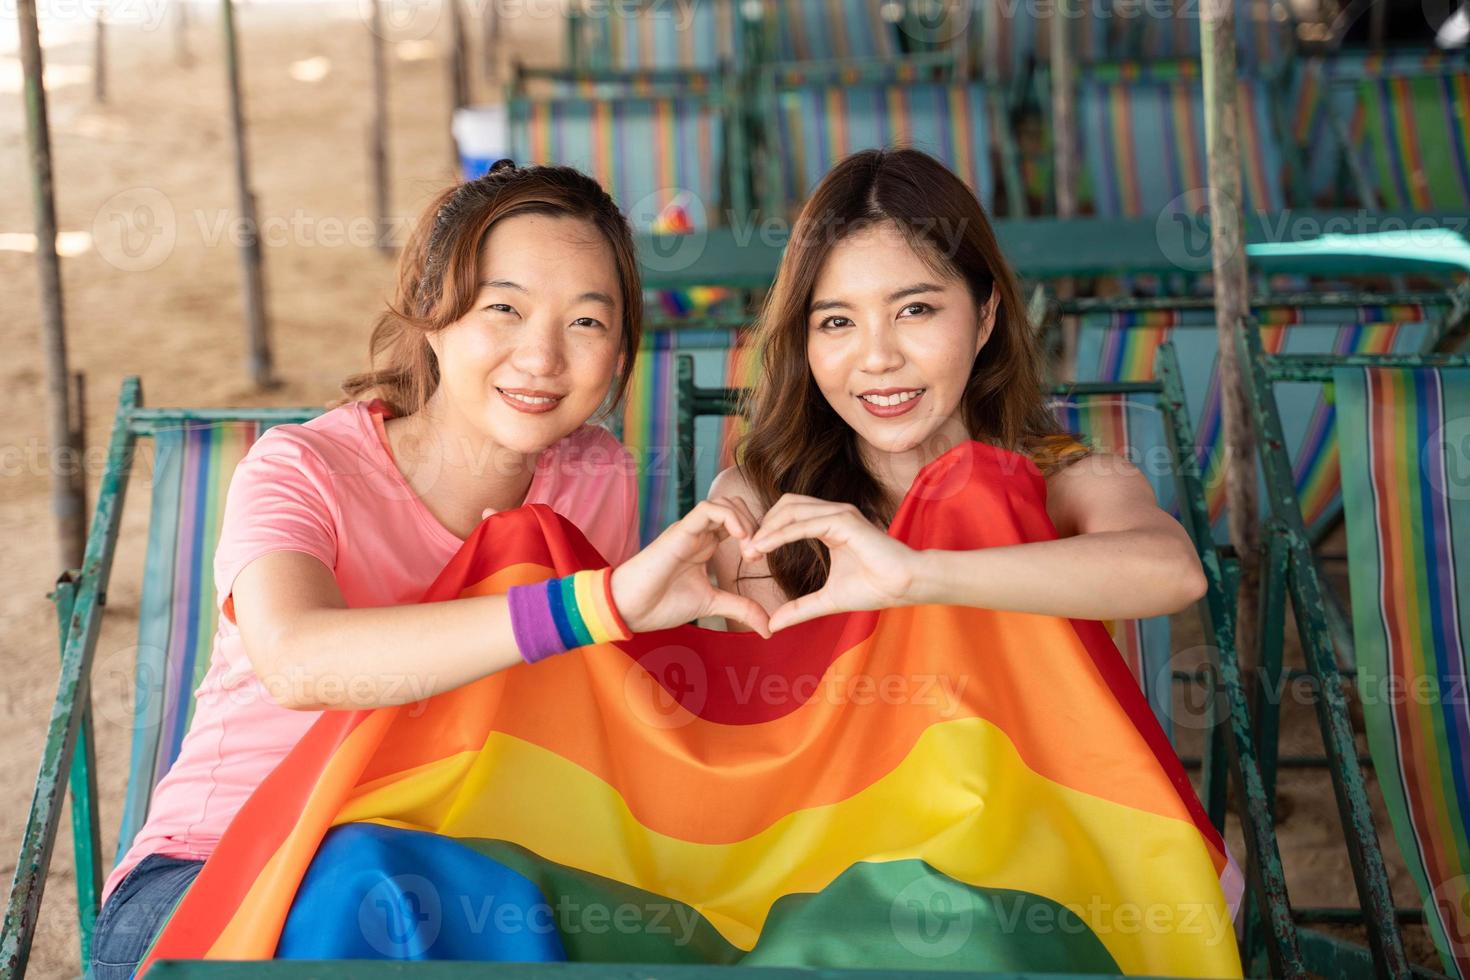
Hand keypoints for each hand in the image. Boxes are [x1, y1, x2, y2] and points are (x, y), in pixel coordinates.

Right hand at [607, 497, 772, 637]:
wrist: (630, 608)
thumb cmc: (662, 604)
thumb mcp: (711, 603)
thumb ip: (740, 609)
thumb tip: (768, 629)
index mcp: (706, 545)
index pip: (739, 523)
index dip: (757, 535)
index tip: (759, 562)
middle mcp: (699, 533)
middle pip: (737, 507)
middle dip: (756, 525)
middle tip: (757, 555)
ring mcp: (690, 529)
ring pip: (725, 503)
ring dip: (746, 521)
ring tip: (749, 550)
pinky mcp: (681, 530)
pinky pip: (709, 509)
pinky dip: (730, 517)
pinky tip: (740, 538)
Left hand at [750, 495, 919, 631]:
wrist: (906, 586)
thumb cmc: (875, 588)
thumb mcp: (827, 601)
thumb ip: (800, 609)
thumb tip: (773, 625)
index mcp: (829, 525)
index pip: (789, 515)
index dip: (767, 530)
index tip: (749, 554)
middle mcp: (833, 513)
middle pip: (785, 505)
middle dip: (762, 525)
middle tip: (747, 552)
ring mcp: (839, 513)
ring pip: (791, 510)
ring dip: (767, 529)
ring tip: (751, 550)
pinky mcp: (844, 521)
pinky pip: (805, 523)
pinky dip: (781, 533)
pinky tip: (765, 547)